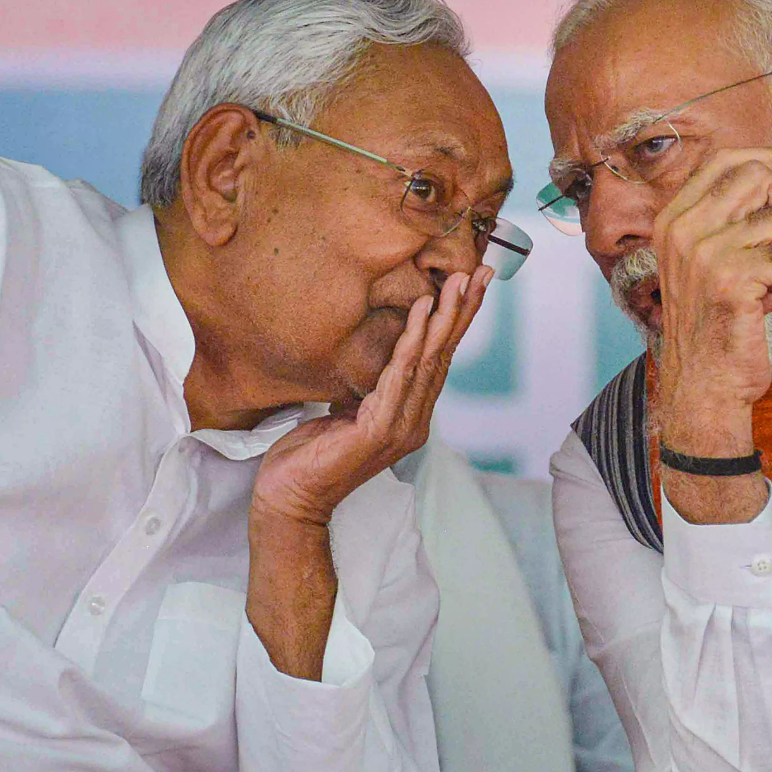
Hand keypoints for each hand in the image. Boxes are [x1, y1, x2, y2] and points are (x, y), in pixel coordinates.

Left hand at [250, 266, 492, 526]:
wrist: (289, 498)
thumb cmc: (312, 457)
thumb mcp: (345, 411)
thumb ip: (370, 390)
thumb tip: (375, 359)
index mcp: (409, 416)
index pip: (439, 361)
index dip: (457, 323)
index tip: (472, 286)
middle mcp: (413, 421)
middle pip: (444, 356)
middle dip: (463, 312)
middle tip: (482, 272)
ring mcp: (400, 427)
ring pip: (428, 362)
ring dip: (444, 318)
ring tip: (457, 283)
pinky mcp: (379, 431)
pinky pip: (399, 376)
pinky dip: (411, 340)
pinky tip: (420, 312)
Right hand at [654, 147, 771, 446]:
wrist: (702, 381)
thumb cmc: (718, 320)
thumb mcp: (733, 257)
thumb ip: (767, 211)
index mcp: (673, 219)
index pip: (725, 160)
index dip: (771, 157)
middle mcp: (682, 229)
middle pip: (759, 179)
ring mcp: (702, 253)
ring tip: (766, 285)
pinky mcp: (729, 278)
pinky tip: (765, 303)